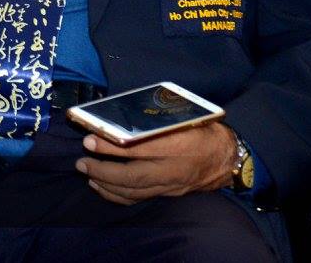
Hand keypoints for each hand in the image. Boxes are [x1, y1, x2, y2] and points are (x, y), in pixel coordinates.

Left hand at [75, 121, 237, 205]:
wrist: (229, 159)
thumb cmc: (204, 130)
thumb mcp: (186, 116)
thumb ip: (157, 117)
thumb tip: (121, 111)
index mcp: (178, 145)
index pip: (138, 148)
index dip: (112, 145)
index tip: (90, 139)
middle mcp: (173, 169)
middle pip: (132, 176)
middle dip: (102, 170)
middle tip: (81, 162)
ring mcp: (171, 185)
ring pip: (133, 191)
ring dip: (106, 184)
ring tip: (86, 173)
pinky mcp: (169, 193)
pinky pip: (139, 198)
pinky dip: (117, 195)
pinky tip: (102, 187)